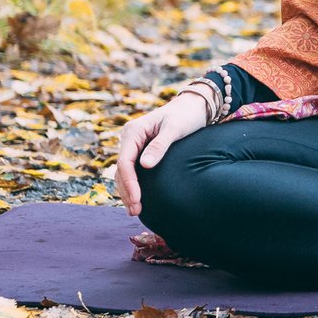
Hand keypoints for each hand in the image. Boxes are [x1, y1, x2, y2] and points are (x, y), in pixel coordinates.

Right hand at [113, 93, 210, 215]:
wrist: (195, 106)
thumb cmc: (186, 115)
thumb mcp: (175, 129)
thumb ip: (160, 146)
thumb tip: (144, 166)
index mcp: (133, 131)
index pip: (125, 162)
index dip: (129, 183)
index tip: (137, 199)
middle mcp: (130, 138)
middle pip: (122, 170)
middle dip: (127, 191)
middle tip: (136, 211)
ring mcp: (134, 145)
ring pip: (125, 172)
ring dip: (128, 191)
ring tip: (135, 211)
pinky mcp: (141, 151)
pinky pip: (133, 170)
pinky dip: (134, 185)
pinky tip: (137, 199)